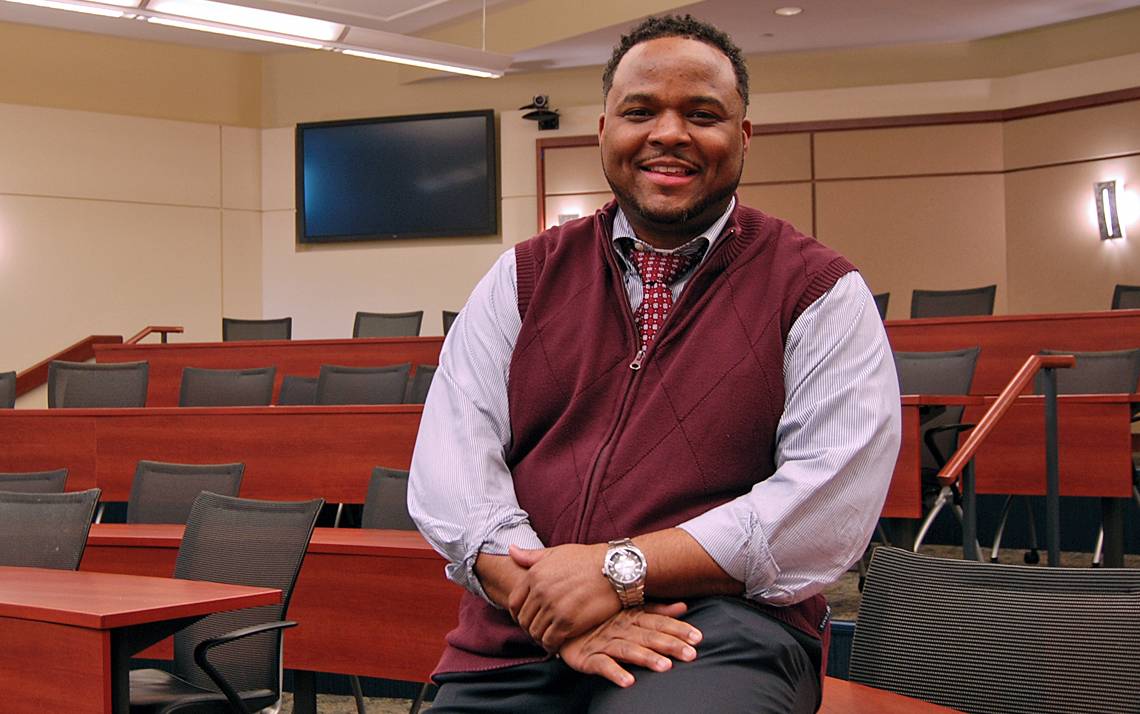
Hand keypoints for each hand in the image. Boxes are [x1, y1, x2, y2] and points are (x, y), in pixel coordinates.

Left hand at [508, 543, 618, 649]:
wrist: (616, 569)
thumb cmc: (588, 559)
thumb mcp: (557, 552)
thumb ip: (532, 556)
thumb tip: (511, 550)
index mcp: (534, 575)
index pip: (514, 603)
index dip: (518, 614)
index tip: (528, 618)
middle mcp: (540, 592)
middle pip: (524, 620)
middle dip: (530, 627)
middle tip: (540, 631)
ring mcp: (553, 608)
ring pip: (535, 632)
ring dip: (540, 638)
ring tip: (549, 638)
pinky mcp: (568, 622)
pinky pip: (550, 641)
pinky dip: (551, 645)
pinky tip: (558, 643)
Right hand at [559, 602, 701, 687]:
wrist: (562, 621)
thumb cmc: (602, 618)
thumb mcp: (629, 611)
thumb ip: (656, 611)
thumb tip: (684, 606)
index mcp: (630, 615)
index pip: (658, 622)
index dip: (677, 629)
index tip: (698, 637)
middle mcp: (619, 627)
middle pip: (647, 635)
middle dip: (669, 644)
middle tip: (690, 654)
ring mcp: (602, 642)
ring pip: (627, 649)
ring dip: (646, 658)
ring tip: (665, 667)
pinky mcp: (586, 657)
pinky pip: (601, 665)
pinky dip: (615, 673)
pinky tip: (629, 682)